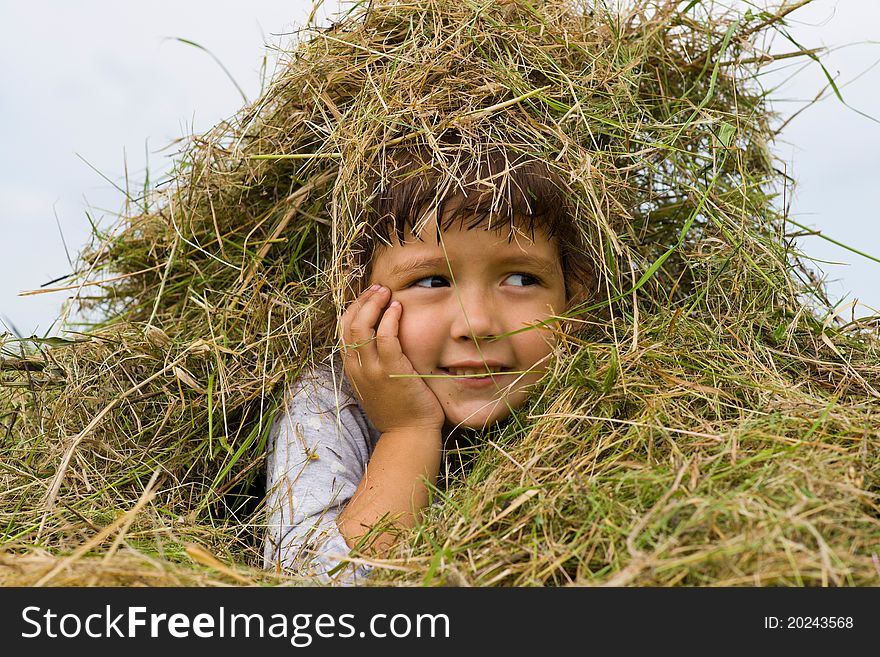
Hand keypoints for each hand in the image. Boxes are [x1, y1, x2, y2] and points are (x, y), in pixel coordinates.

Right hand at [340, 285, 444, 433]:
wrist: (409, 435)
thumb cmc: (399, 410)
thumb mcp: (377, 385)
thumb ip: (373, 364)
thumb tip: (379, 341)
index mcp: (352, 370)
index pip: (343, 330)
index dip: (354, 308)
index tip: (370, 296)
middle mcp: (357, 368)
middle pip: (349, 324)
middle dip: (362, 301)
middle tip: (379, 288)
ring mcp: (373, 370)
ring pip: (362, 327)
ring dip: (373, 304)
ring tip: (386, 292)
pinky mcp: (392, 371)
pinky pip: (385, 337)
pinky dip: (389, 318)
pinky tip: (398, 308)